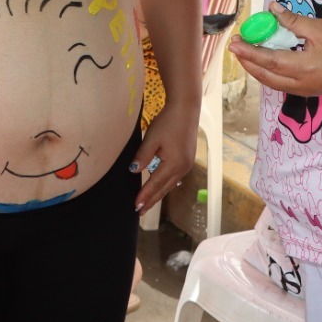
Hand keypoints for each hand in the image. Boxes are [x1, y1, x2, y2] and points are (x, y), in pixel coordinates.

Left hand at [132, 99, 197, 213]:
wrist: (186, 109)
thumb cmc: (168, 122)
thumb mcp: (152, 138)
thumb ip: (143, 156)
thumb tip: (133, 171)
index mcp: (173, 164)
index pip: (155, 184)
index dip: (145, 195)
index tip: (135, 206)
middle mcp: (182, 168)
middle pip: (164, 189)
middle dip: (151, 200)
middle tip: (140, 212)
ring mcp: (186, 165)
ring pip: (169, 184)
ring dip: (158, 194)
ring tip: (147, 203)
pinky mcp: (187, 160)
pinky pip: (174, 177)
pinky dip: (164, 185)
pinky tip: (159, 188)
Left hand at [227, 4, 321, 97]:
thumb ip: (293, 21)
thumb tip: (272, 10)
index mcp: (304, 68)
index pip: (267, 60)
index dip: (248, 52)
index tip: (234, 43)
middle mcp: (301, 84)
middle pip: (265, 76)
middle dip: (248, 61)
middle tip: (237, 45)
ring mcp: (306, 91)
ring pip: (272, 82)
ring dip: (257, 68)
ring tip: (247, 52)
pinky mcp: (311, 91)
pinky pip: (282, 84)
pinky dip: (270, 73)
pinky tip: (267, 60)